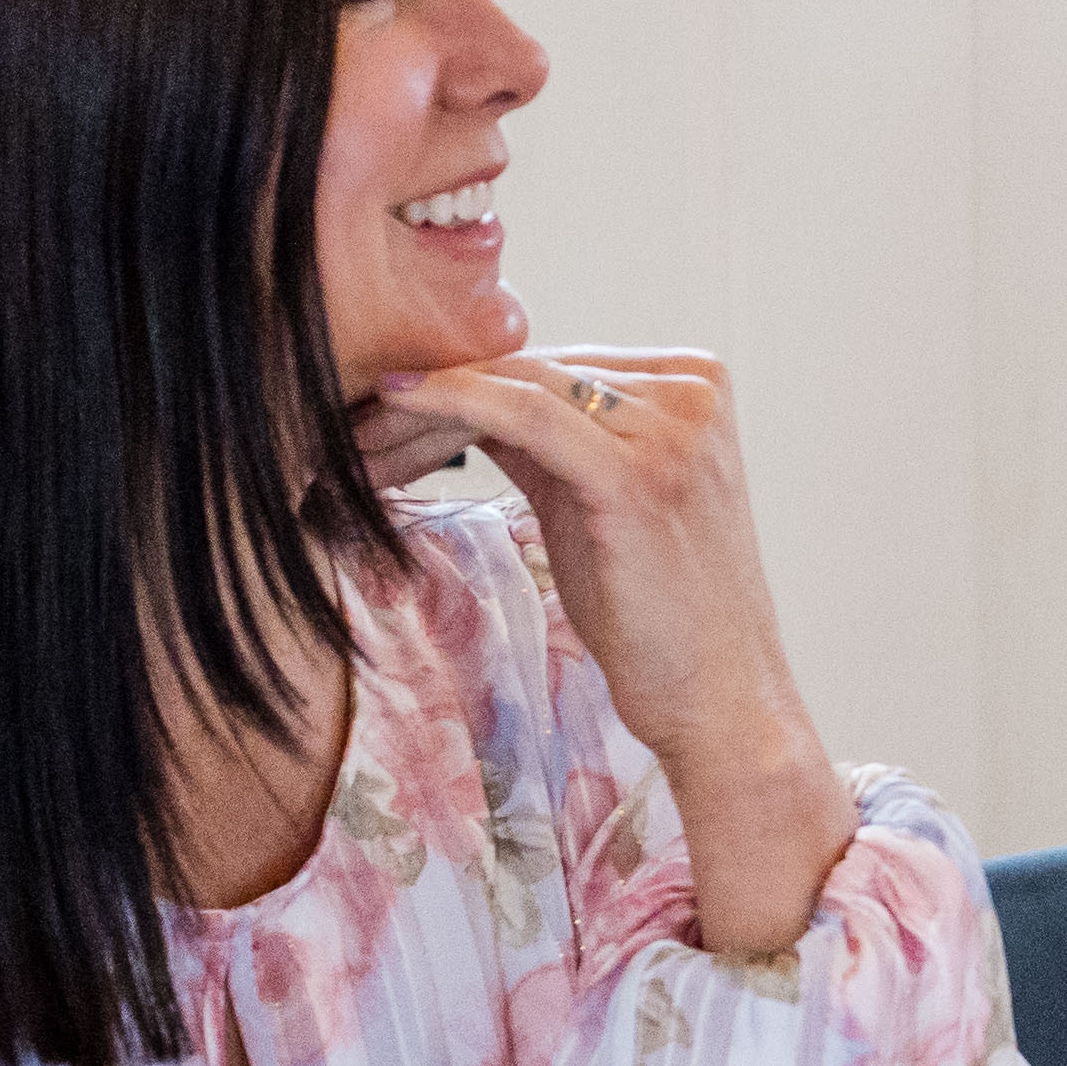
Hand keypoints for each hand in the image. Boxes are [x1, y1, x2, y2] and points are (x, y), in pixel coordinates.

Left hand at [363, 348, 853, 953]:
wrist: (720, 701)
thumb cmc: (659, 616)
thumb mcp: (598, 505)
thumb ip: (549, 442)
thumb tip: (458, 398)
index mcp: (694, 387)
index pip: (553, 364)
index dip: (457, 384)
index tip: (375, 416)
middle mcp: (692, 391)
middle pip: (531, 369)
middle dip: (429, 397)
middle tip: (346, 430)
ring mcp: (674, 427)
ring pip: (517, 386)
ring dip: (419, 409)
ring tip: (352, 444)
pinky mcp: (639, 470)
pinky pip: (525, 415)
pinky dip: (450, 403)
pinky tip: (390, 406)